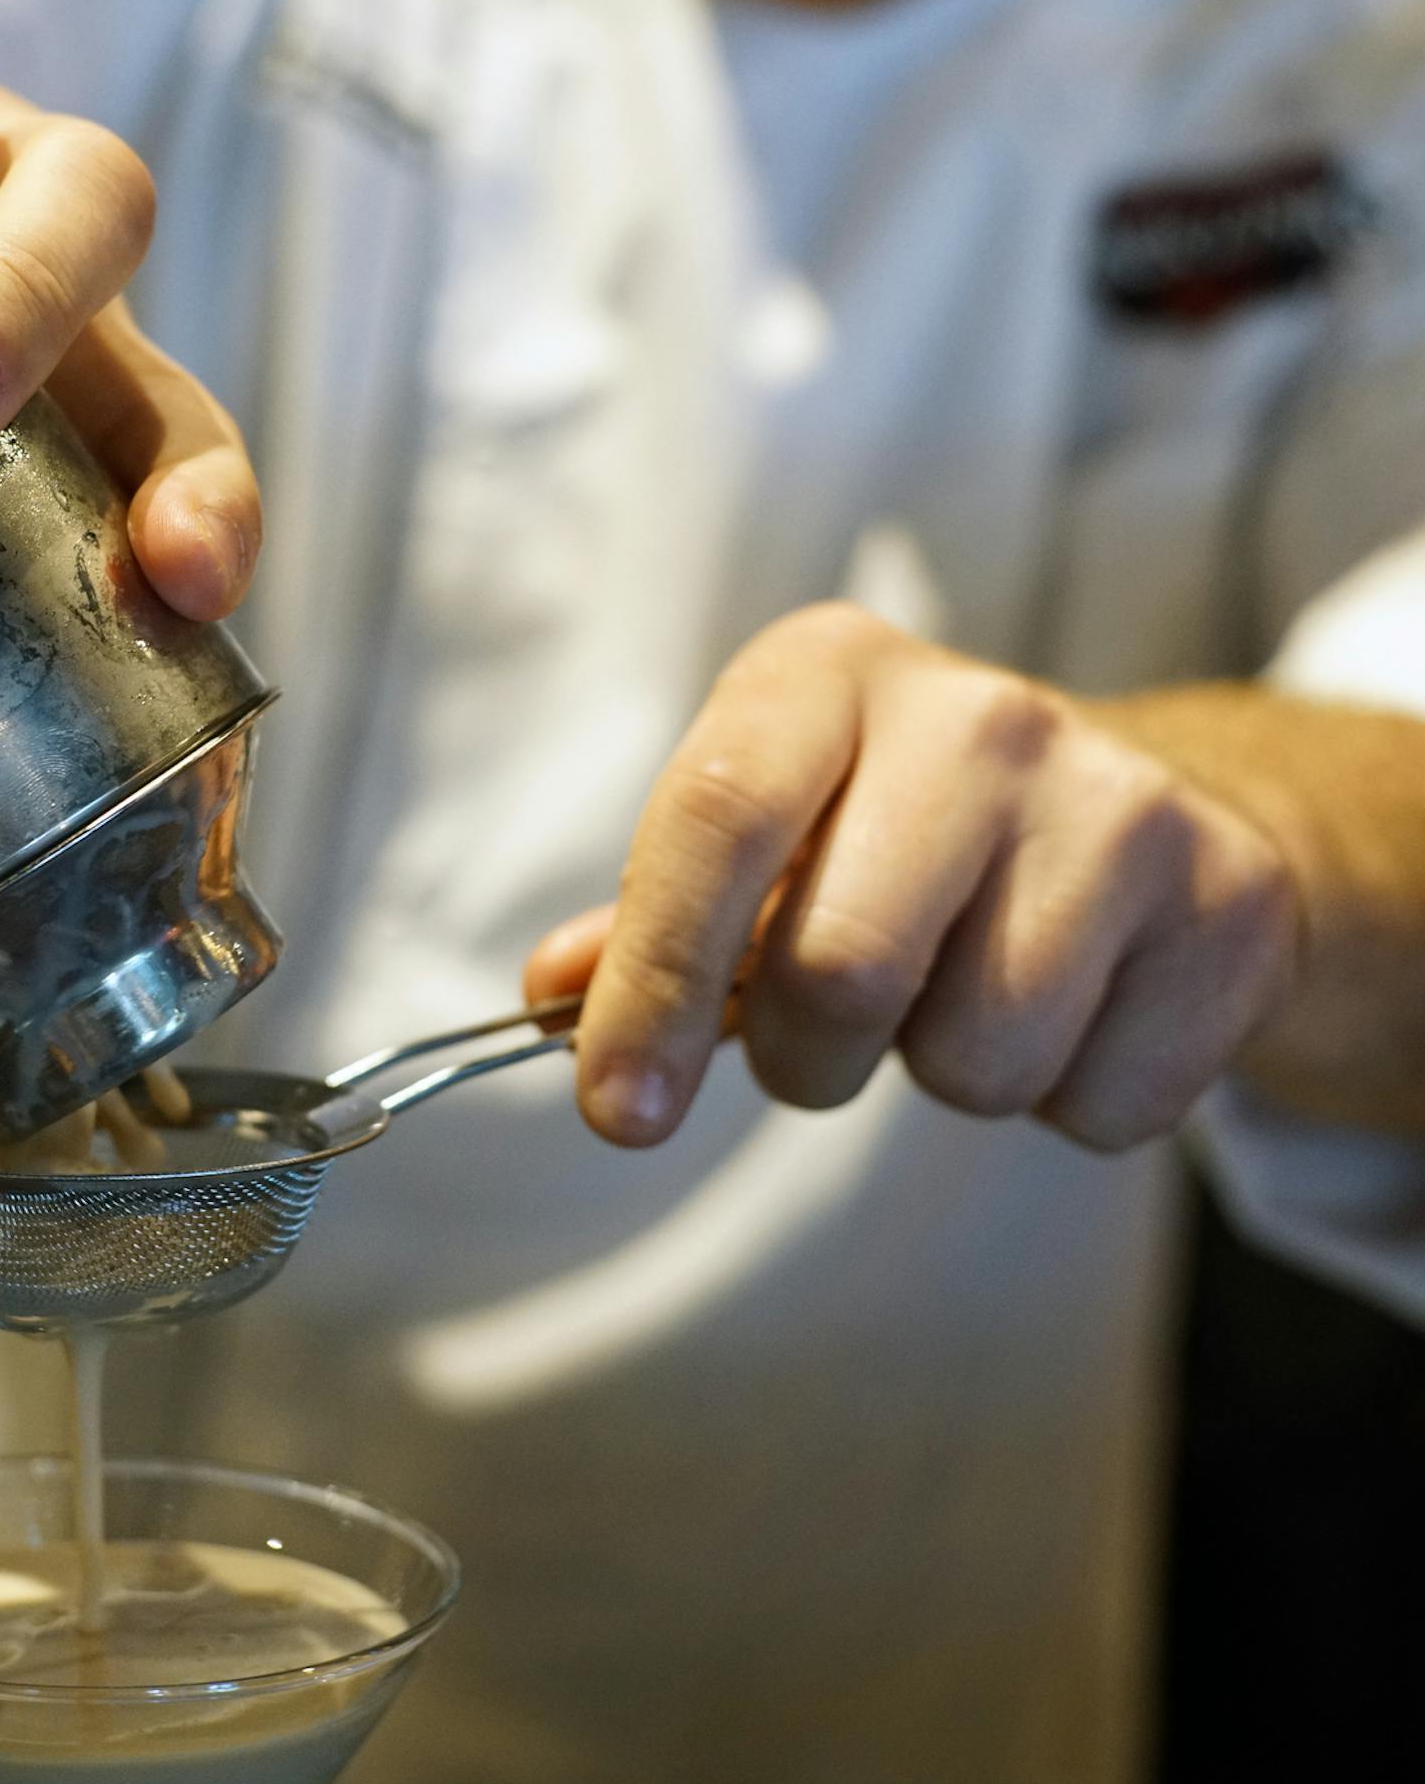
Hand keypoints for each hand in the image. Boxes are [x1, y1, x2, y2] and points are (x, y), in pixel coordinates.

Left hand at [525, 604, 1299, 1153]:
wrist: (1144, 808)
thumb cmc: (901, 828)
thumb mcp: (770, 826)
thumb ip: (655, 917)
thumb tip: (552, 999)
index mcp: (828, 673)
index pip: (714, 819)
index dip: (651, 982)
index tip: (618, 1110)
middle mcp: (978, 712)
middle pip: (838, 967)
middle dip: (805, 1054)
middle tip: (821, 1035)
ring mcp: (1120, 798)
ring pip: (977, 1056)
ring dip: (942, 1073)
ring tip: (964, 987)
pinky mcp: (1230, 900)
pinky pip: (1099, 1104)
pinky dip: (1065, 1099)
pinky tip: (1074, 1005)